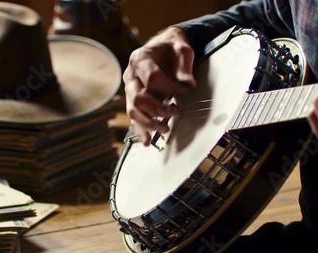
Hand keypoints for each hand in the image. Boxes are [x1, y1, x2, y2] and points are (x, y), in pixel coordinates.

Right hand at [123, 27, 195, 145]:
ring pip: (133, 110)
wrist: (162, 47)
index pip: (152, 79)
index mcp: (140, 59)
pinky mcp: (133, 99)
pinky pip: (134, 117)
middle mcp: (130, 75)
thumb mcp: (182, 48)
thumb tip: (188, 83)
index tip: (186, 91)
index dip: (170, 88)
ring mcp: (130, 89)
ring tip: (164, 129)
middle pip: (138, 98)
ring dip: (148, 123)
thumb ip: (185, 64)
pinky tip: (147, 141)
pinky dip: (140, 130)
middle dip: (157, 109)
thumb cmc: (172, 47)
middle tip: (175, 113)